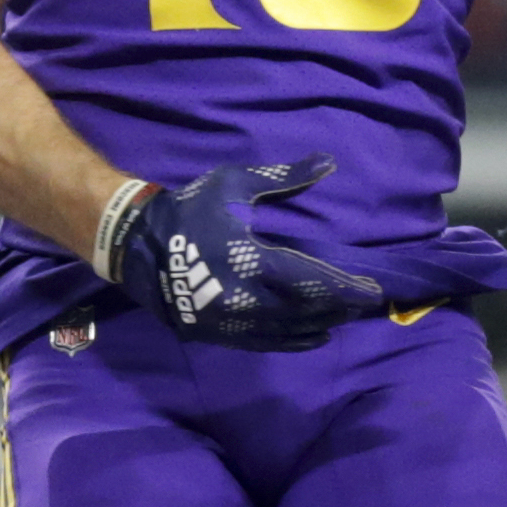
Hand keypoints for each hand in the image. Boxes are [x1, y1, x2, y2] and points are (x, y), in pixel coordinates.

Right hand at [108, 155, 384, 350]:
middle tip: (363, 302)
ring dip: (320, 325)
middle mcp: (244, 299)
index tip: (372, 291)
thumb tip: (328, 162)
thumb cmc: (189, 209)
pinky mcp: (218, 335)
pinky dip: (295, 341)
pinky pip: (266, 344)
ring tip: (343, 317)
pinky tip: (314, 336)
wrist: (133, 244)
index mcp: (250, 260)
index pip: (312, 281)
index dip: (346, 289)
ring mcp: (230, 322)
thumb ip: (283, 178)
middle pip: (306, 312)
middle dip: (339, 308)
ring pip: (288, 333)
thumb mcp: (233, 184)